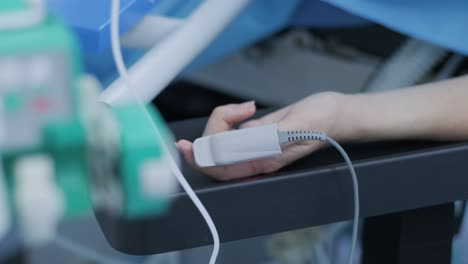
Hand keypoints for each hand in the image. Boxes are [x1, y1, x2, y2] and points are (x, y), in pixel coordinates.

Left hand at [176, 92, 342, 180]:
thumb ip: (273, 134)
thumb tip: (242, 139)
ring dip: (222, 120)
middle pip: (215, 155)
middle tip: (228, 113)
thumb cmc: (323, 120)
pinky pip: (230, 128)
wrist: (333, 111)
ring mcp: (253, 144)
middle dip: (209, 135)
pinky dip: (229, 116)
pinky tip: (244, 109)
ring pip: (220, 140)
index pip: (224, 169)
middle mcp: (255, 156)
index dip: (202, 160)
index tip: (190, 146)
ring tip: (244, 109)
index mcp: (265, 161)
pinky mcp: (254, 132)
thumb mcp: (301, 124)